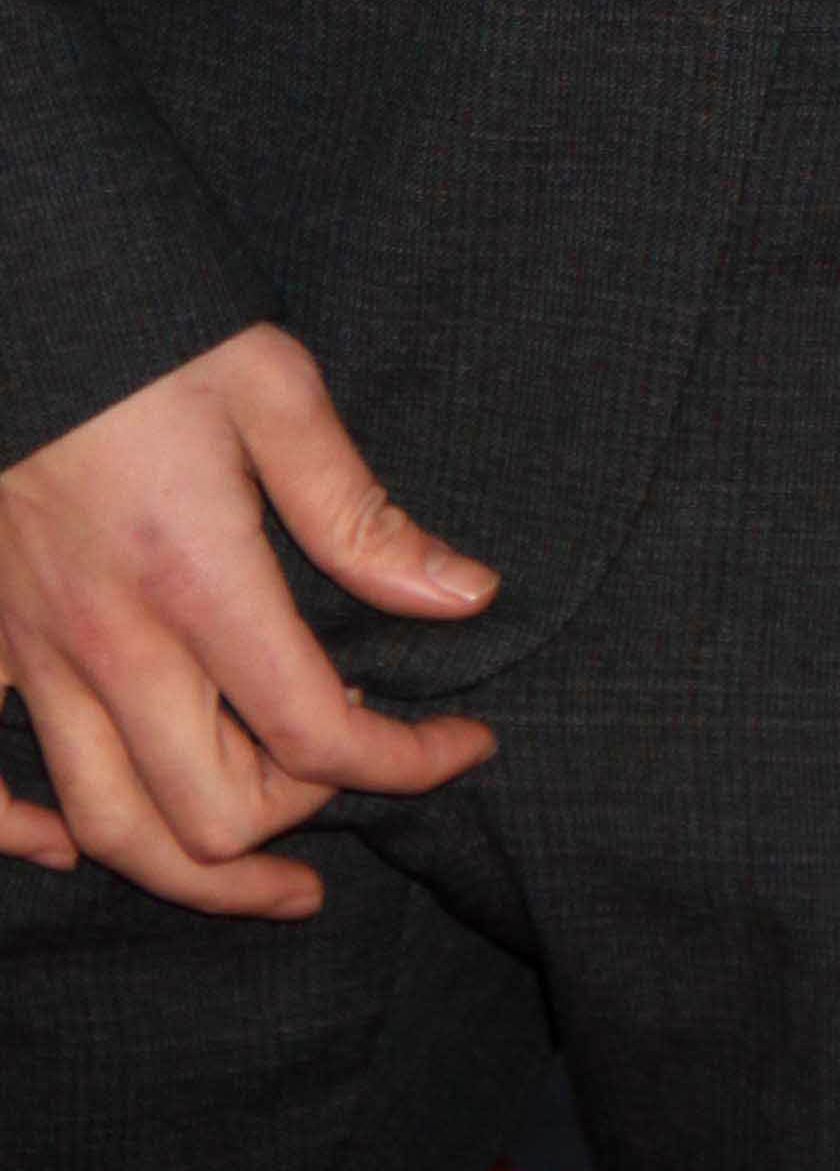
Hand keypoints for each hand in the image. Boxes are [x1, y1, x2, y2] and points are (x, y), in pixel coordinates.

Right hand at [0, 324, 498, 914]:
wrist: (24, 295)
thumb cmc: (151, 331)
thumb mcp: (274, 391)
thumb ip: (361, 513)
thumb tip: (463, 596)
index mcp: (195, 581)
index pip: (317, 732)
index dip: (409, 762)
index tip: (465, 743)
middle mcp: (108, 644)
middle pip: (213, 815)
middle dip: (308, 819)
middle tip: (365, 776)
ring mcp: (32, 658)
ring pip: (112, 831)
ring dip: (198, 873)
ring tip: (272, 875)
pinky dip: (37, 840)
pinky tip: (86, 843)